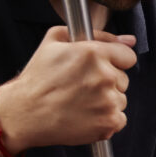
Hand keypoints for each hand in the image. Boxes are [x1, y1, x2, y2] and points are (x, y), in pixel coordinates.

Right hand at [0, 26, 136, 152]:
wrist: (26, 113)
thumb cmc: (38, 78)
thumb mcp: (55, 41)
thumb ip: (97, 35)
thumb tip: (129, 39)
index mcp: (93, 53)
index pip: (128, 55)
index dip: (115, 61)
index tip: (104, 67)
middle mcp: (104, 76)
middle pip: (123, 79)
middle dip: (108, 82)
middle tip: (83, 86)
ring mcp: (109, 100)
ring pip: (121, 99)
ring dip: (107, 100)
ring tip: (82, 101)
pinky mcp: (110, 121)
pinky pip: (120, 118)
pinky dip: (107, 118)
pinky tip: (87, 114)